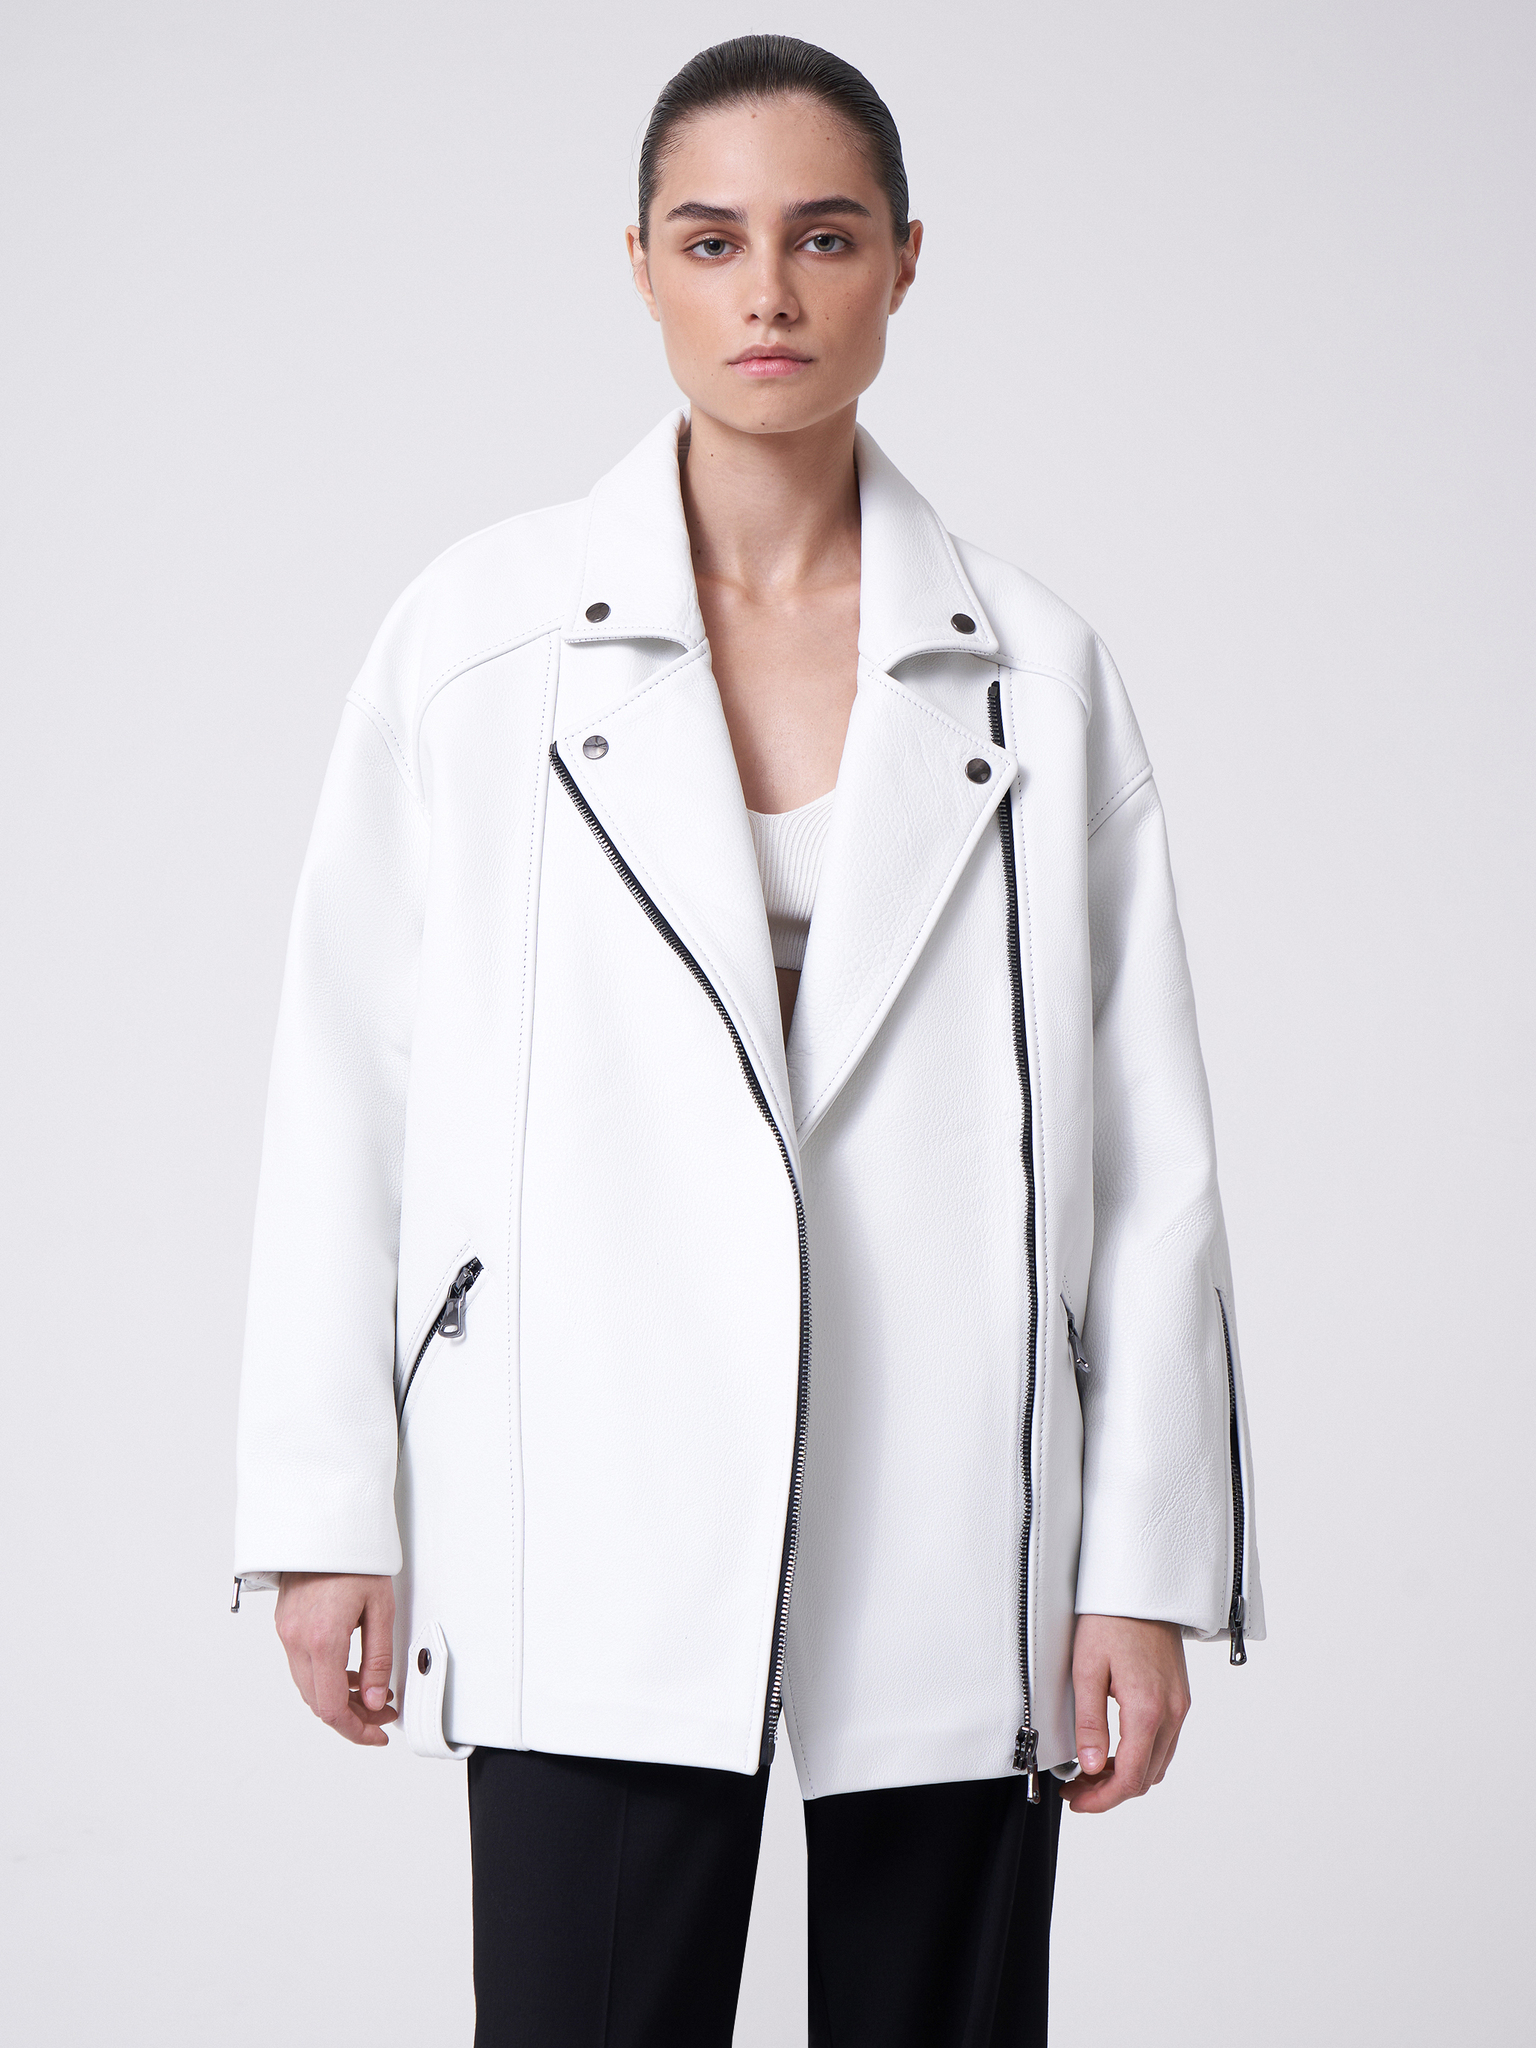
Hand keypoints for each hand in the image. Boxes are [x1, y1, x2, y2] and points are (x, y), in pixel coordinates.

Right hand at [275, 1572, 397, 1746]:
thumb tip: (373, 1700)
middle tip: (382, 1713)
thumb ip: (378, 1659)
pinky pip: (302, 1666)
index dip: (355, 1730)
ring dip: (338, 1698)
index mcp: (322, 1639)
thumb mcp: (381, 1608)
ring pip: (308, 1686)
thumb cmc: (356, 1557)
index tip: (377, 1734)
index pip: (331, 1708)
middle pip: (317, 1702)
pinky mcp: (285, 1624)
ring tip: (372, 1694)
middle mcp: (296, 1640)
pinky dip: (325, 1678)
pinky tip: (351, 1674)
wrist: (326, 1523)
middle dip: (352, 1716)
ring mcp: (286, 1632)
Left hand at [1064, 1613, 1189, 1813]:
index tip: (1077, 1800)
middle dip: (1110, 1791)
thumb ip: (1090, 1723)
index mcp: (1148, 1709)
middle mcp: (1172, 1713)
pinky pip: (1164, 1742)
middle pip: (1146, 1777)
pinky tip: (1113, 1749)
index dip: (1102, 1799)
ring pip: (1157, 1763)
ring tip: (1089, 1771)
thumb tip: (1090, 1767)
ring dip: (1125, 1775)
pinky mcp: (1179, 1697)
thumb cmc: (1110, 1620)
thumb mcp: (1086, 1669)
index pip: (1131, 1777)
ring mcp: (1179, 1706)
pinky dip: (1140, 1756)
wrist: (1141, 1587)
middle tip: (1076, 1789)